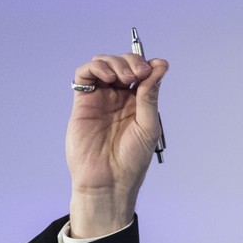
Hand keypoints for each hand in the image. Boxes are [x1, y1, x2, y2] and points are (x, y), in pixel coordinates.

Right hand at [67, 54, 168, 237]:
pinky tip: (107, 77)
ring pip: (104, 64)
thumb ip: (150, 95)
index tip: (155, 67)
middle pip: (123, 64)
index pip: (143, 73)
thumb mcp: (148, 124)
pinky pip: (84, 75)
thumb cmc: (131, 159)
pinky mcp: (83, 102)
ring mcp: (101, 98)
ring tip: (124, 77)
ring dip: (115, 62)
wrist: (109, 180)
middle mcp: (120, 98)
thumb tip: (160, 67)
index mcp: (139, 103)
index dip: (148, 64)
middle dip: (132, 61)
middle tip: (138, 74)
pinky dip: (95, 67)